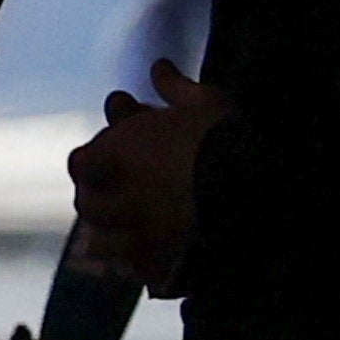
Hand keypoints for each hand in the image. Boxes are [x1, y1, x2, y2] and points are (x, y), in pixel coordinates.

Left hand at [66, 57, 221, 291]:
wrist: (257, 187)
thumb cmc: (226, 137)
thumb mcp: (204, 103)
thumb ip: (175, 87)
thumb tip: (159, 67)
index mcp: (115, 156)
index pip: (82, 163)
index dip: (90, 161)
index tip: (95, 159)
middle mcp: (116, 197)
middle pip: (88, 204)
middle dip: (96, 196)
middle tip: (108, 195)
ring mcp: (134, 236)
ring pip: (100, 244)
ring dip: (107, 235)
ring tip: (119, 233)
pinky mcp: (156, 266)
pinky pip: (133, 272)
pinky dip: (134, 267)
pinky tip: (142, 263)